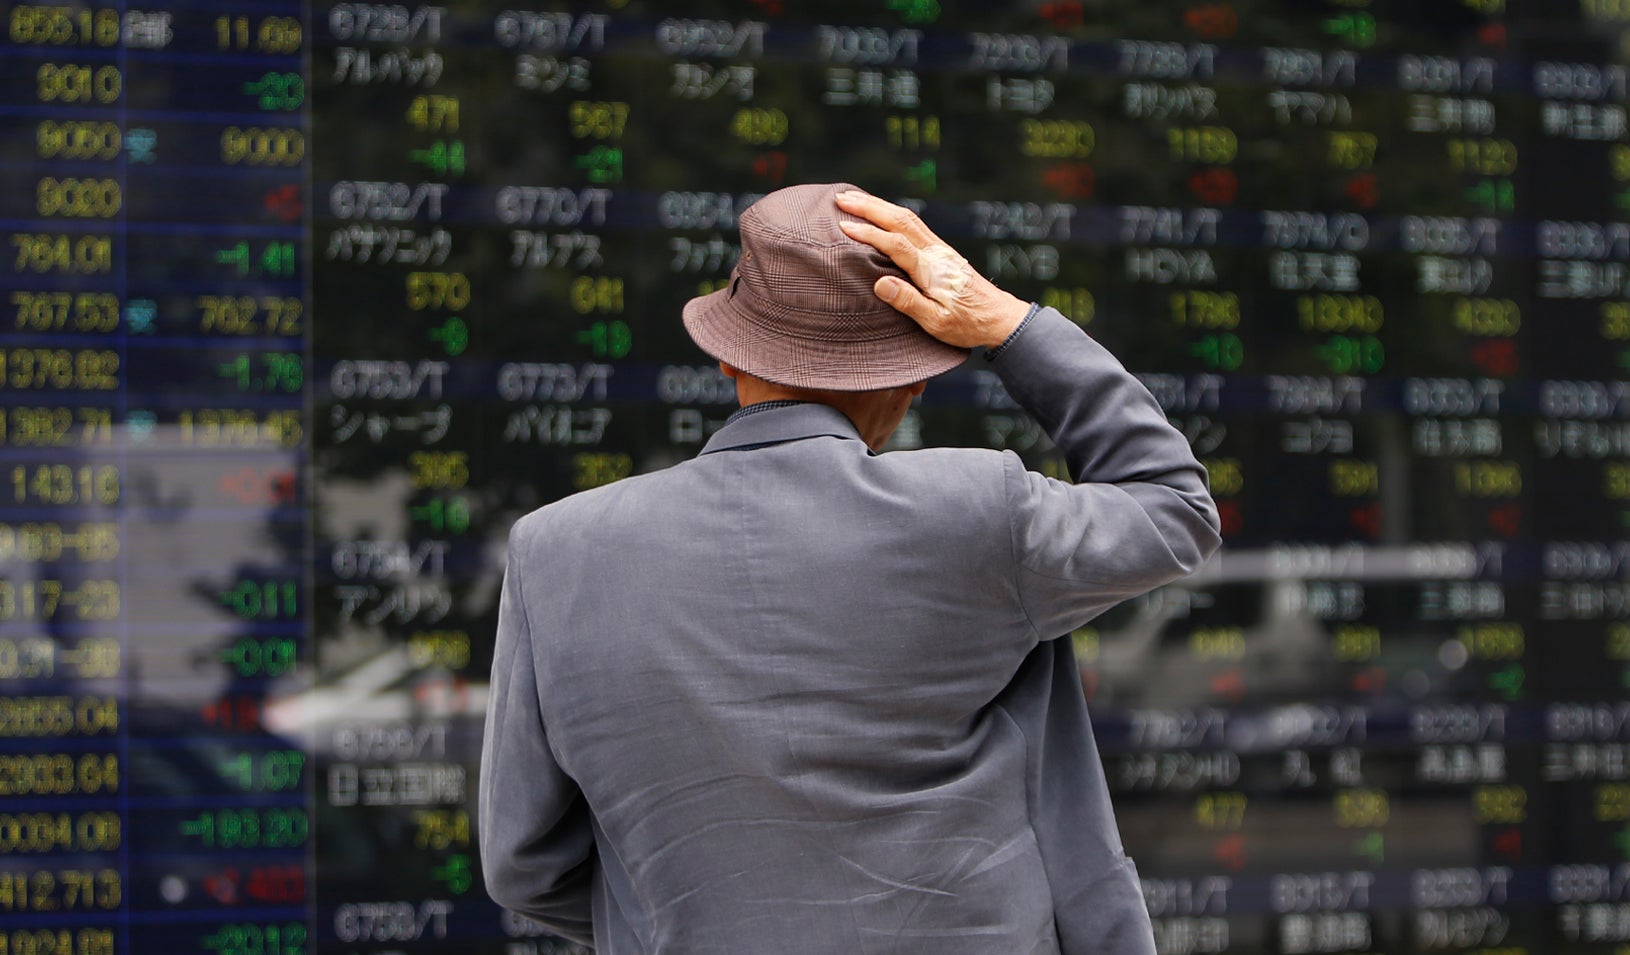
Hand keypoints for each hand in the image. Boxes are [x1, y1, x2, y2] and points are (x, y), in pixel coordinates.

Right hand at [835, 190, 1030, 349]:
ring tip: (853, 198)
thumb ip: (909, 303)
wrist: (999, 318)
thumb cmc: (968, 325)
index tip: (844, 226)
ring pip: (907, 218)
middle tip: (840, 198)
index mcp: (931, 270)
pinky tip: (880, 212)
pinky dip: (892, 212)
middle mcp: (935, 253)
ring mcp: (939, 249)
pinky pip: (913, 224)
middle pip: (900, 220)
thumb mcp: (938, 323)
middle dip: (868, 207)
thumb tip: (881, 284)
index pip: (896, 244)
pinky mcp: (941, 251)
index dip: (869, 234)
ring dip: (878, 205)